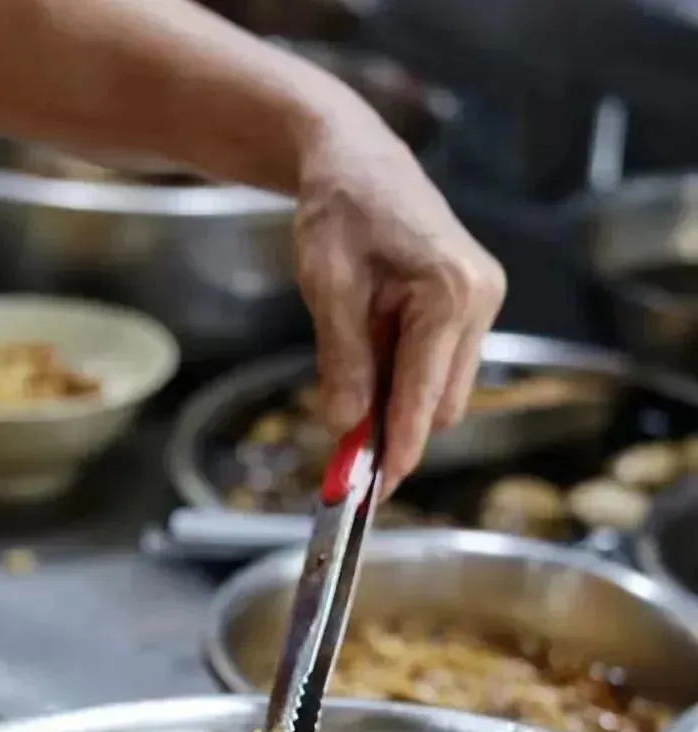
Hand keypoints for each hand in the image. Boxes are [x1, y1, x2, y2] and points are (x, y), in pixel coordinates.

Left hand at [295, 119, 505, 493]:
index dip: (398, 449)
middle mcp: (480, 300)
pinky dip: (404, 373)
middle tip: (339, 427)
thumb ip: (343, 362)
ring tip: (352, 350)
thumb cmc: (340, 212)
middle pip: (441, 404)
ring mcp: (483, 303)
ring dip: (397, 395)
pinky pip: (440, 365)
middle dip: (394, 424)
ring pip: (442, 390)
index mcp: (450, 293)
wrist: (356, 161)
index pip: (425, 397)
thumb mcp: (328, 289)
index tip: (376, 491)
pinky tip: (372, 340)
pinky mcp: (473, 305)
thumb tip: (347, 426)